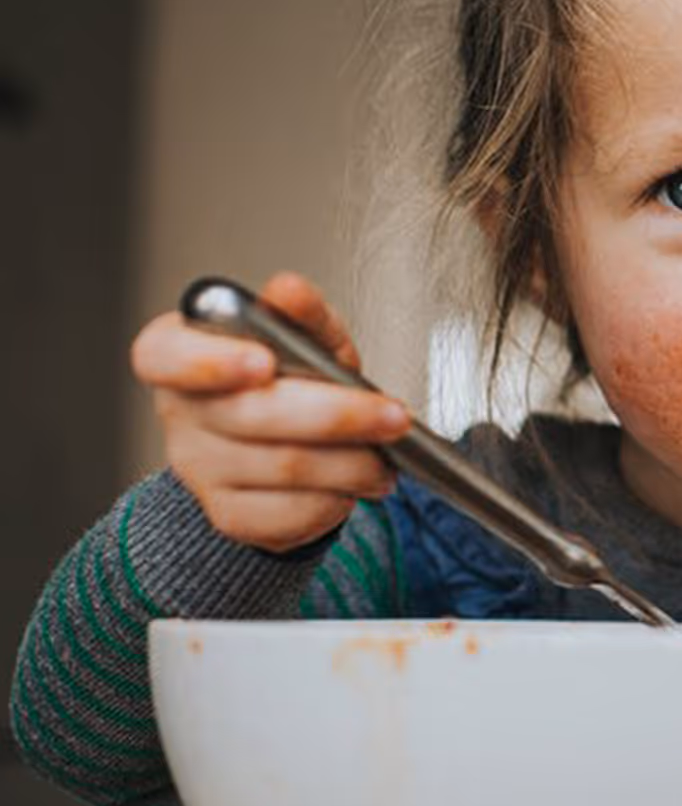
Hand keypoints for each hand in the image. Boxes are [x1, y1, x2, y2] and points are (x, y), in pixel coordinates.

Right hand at [130, 272, 410, 552]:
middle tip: (392, 416)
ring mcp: (198, 467)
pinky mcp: (228, 514)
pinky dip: (334, 500)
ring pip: (283, 467)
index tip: (263, 362)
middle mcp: (181, 411)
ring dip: (351, 463)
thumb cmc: (293, 376)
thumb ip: (302, 312)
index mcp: (179, 351)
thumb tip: (289, 291)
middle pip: (253, 416)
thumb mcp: (305, 334)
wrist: (295, 439)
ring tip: (387, 454)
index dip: (211, 362)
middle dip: (338, 416)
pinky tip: (354, 483)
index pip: (165, 357)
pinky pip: (287, 513)